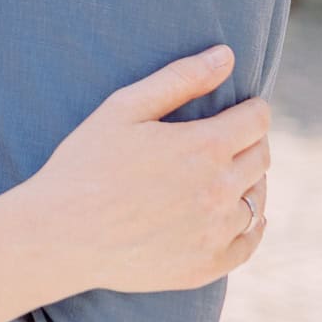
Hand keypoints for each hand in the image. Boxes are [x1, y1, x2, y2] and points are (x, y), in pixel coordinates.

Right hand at [37, 45, 270, 295]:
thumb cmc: (85, 164)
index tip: (240, 108)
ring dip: (249, 182)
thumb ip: (179, 79)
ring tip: (225, 174)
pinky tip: (239, 216)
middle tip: (228, 138)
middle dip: (250, 141)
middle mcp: (220, 191)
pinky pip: (249, 243)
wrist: (59, 234)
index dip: (250, 108)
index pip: (257, 120)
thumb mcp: (123, 108)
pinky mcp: (207, 266)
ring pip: (257, 199)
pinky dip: (251, 226)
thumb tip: (225, 55)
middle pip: (261, 157)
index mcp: (203, 147)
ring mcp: (216, 233)